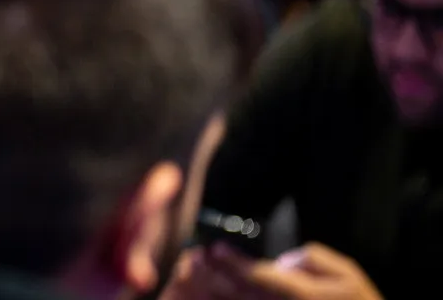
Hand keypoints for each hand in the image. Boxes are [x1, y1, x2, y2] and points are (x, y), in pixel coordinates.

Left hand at [190, 242, 382, 299]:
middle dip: (216, 276)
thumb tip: (282, 261)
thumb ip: (312, 258)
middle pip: (244, 294)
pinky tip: (215, 295)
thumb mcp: (347, 272)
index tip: (214, 248)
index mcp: (304, 294)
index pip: (260, 275)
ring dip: (217, 293)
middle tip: (195, 259)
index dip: (234, 261)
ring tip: (196, 277)